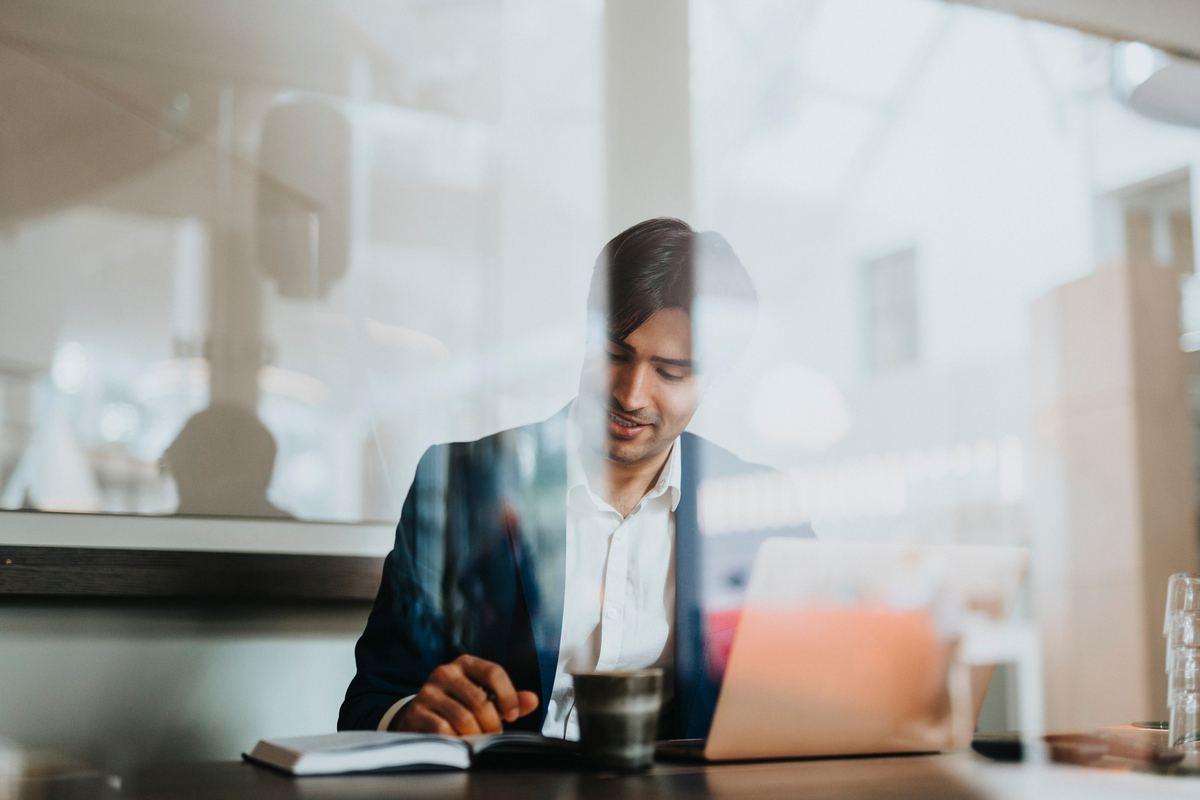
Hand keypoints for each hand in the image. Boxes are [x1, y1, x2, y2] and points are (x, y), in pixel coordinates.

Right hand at [391, 655, 539, 734]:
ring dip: (475, 735)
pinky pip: (443, 729)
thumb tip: (533, 700)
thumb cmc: (458, 704)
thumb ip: (508, 699)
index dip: (508, 696)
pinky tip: (457, 740)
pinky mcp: (416, 711)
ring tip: (476, 739)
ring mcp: (429, 691)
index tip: (513, 716)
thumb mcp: (484, 697)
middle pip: (481, 700)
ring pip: (463, 718)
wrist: (420, 715)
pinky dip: (455, 739)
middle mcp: (445, 672)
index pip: (494, 672)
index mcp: (466, 663)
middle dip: (492, 724)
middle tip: (493, 734)